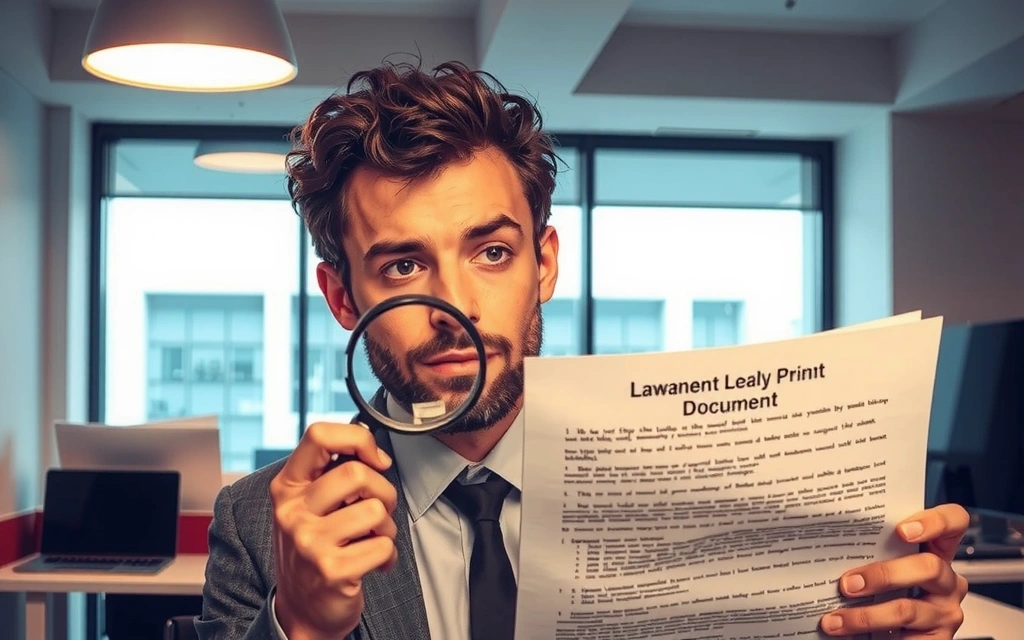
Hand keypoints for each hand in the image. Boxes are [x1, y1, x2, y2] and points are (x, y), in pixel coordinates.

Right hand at [269, 422, 398, 639]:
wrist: (301, 611)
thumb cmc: (314, 550)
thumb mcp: (310, 506)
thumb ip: (332, 475)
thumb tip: (376, 453)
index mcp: (288, 487)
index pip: (319, 435)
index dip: (358, 439)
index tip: (375, 460)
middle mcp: (292, 511)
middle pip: (356, 473)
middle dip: (384, 491)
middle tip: (378, 511)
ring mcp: (308, 542)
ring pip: (376, 510)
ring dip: (387, 527)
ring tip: (371, 540)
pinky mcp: (330, 569)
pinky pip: (383, 546)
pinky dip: (387, 556)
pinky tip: (371, 563)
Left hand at [820, 503, 969, 638]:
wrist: (893, 636)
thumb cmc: (882, 592)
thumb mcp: (882, 567)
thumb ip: (870, 553)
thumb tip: (827, 545)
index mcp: (936, 552)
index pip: (953, 522)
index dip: (934, 522)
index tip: (902, 530)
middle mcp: (947, 581)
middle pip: (929, 567)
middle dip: (883, 574)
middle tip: (848, 583)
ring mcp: (945, 612)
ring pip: (907, 610)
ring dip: (865, 616)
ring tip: (835, 620)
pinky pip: (906, 639)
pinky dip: (871, 637)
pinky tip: (850, 636)